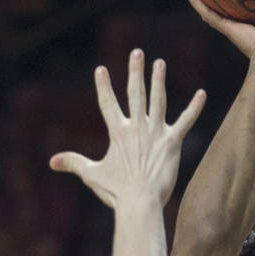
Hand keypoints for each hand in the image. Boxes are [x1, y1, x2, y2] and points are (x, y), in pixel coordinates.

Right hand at [49, 49, 204, 208]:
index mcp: (117, 133)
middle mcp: (137, 127)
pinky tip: (202, 93)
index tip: (101, 69)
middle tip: (137, 53)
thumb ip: (73, 163)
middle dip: (135, 71)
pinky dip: (194, 108)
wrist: (140, 202)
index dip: (104, 86)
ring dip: (158, 80)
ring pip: (158, 100)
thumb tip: (52, 162)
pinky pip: (186, 121)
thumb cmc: (116, 191)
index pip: (108, 104)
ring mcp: (156, 133)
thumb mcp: (92, 175)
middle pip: (135, 93)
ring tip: (159, 63)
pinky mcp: (173, 142)